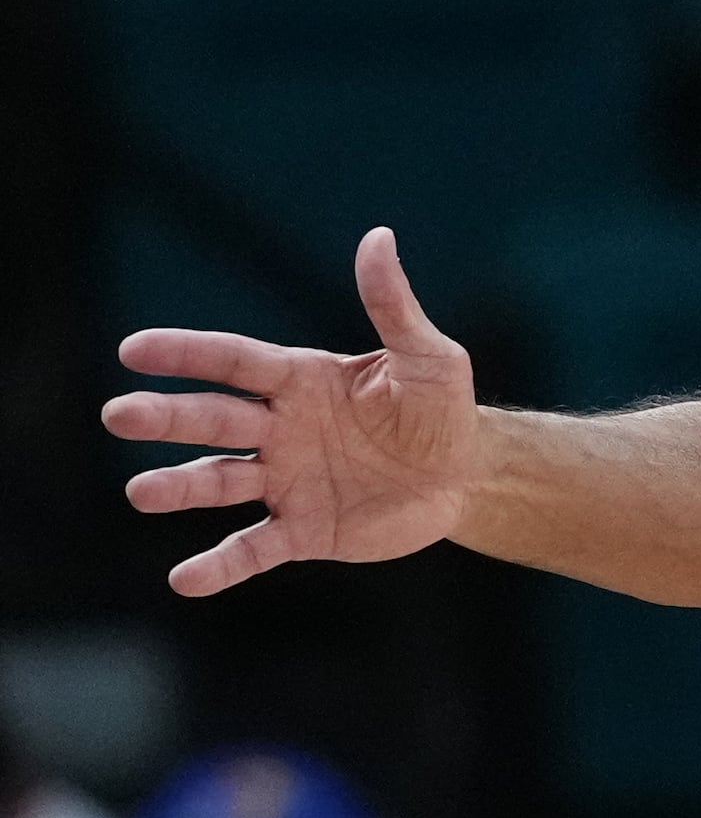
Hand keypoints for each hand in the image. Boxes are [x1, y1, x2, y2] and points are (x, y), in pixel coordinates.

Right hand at [104, 227, 487, 596]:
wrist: (466, 476)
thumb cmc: (442, 410)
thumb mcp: (429, 358)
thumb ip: (394, 306)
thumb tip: (379, 237)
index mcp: (299, 380)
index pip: (232, 361)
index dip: (185, 354)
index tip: (135, 351)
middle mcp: (279, 428)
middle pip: (211, 419)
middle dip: (165, 419)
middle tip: (118, 415)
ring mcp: (286, 481)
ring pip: (220, 482)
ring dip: (179, 488)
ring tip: (140, 493)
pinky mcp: (303, 529)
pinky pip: (254, 548)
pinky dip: (222, 565)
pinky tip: (184, 579)